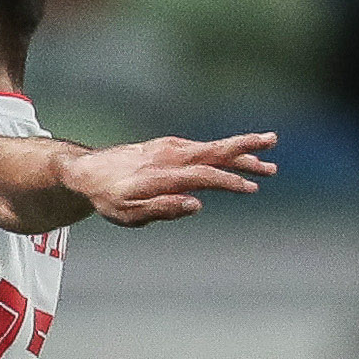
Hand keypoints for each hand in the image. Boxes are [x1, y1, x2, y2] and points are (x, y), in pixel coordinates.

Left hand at [60, 131, 276, 225]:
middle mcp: (168, 156)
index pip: (203, 176)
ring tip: (268, 150)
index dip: (228, 182)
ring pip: (210, 147)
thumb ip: (163, 209)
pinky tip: (238, 157)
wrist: (86, 172)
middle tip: (272, 143)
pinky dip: (222, 150)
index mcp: (161, 175)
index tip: (251, 188)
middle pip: (212, 150)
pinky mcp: (168, 145)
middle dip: (244, 148)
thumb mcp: (129, 215)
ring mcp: (168, 148)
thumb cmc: (108, 198)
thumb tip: (197, 205)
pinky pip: (201, 147)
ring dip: (240, 149)